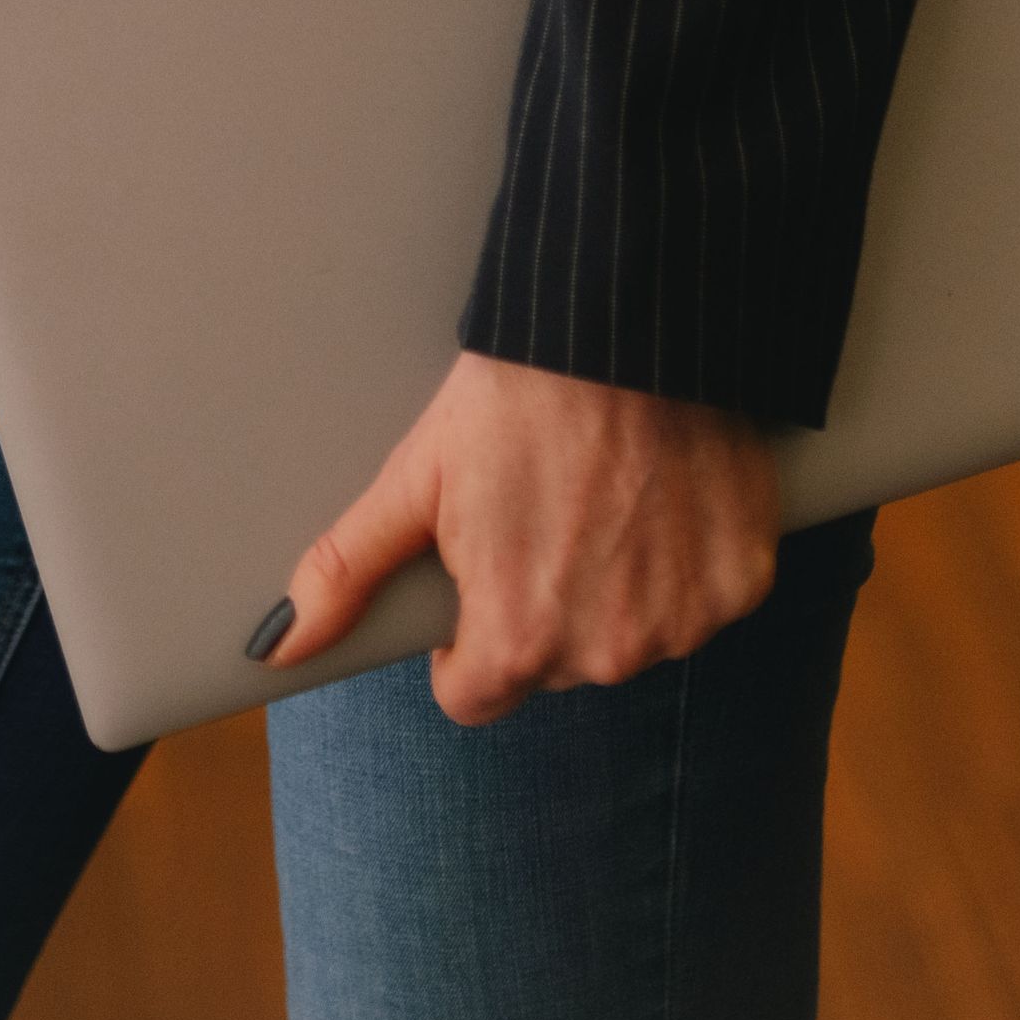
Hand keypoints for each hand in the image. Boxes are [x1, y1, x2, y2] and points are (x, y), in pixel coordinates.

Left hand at [263, 350, 780, 724]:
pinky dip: (682, 566)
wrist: (633, 323)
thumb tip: (277, 643)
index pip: (473, 696)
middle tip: (542, 516)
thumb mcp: (416, 477)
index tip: (478, 578)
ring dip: (614, 593)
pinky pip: (699, 604)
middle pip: (554, 666)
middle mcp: (608, 651)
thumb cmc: (517, 395)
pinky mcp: (742, 583)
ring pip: (629, 639)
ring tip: (602, 501)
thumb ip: (347, 572)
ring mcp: (683, 620)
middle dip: (541, 610)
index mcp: (519, 638)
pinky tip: (662, 501)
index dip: (464, 641)